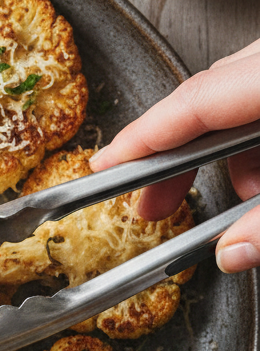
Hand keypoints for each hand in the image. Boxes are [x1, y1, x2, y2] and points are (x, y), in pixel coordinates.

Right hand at [90, 38, 259, 272]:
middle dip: (177, 157)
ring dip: (228, 155)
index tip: (105, 165)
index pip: (193, 101)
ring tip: (244, 200)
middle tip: (154, 205)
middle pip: (205, 97)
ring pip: (235, 97)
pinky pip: (258, 98)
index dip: (142, 137)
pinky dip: (254, 141)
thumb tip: (232, 253)